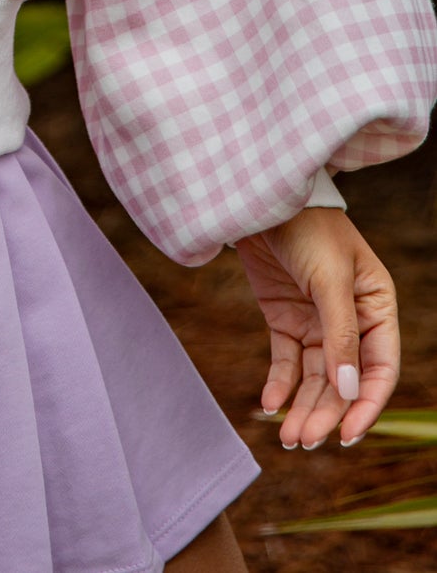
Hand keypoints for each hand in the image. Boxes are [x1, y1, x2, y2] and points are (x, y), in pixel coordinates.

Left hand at [234, 208, 398, 448]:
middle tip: (303, 441)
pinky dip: (280, 385)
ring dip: (303, 408)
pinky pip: (287, 362)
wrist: (261, 200)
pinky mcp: (285, 319)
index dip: (365, 404)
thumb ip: (341, 335)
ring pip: (315, 378)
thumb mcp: (330, 278)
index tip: (347, 435)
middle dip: (326, 413)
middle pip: (343, 380)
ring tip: (288, 438)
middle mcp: (351, 321)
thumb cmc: (308, 228)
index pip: (379, 369)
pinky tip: (271, 405)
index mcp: (376, 308)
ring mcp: (317, 322)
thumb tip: (348, 391)